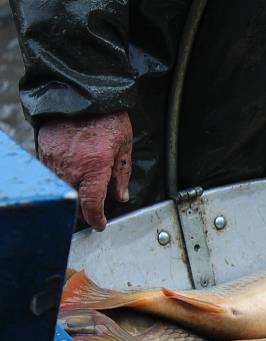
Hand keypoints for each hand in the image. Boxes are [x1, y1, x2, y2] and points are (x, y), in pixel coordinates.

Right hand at [37, 111, 132, 230]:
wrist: (83, 93)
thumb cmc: (108, 117)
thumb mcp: (124, 146)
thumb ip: (122, 174)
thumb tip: (121, 196)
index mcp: (94, 167)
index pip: (92, 205)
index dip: (96, 219)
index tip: (100, 224)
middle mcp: (71, 167)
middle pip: (74, 202)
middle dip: (84, 210)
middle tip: (94, 209)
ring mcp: (54, 160)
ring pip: (60, 190)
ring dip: (71, 196)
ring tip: (83, 192)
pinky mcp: (44, 151)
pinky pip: (50, 174)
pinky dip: (60, 180)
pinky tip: (71, 176)